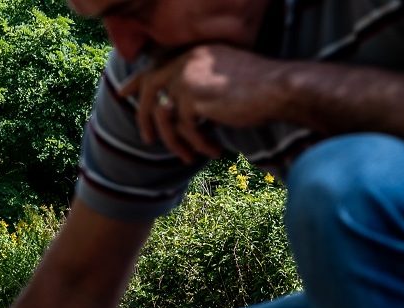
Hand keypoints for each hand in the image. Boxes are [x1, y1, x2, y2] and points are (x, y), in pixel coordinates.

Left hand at [120, 45, 289, 162]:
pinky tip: (212, 152)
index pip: (155, 66)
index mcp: (193, 53)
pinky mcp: (194, 97)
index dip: (136, 82)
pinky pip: (185, 128)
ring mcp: (188, 77)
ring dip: (175, 141)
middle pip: (151, 91)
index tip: (122, 94)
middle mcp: (186, 60)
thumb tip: (171, 109)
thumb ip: (196, 86)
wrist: (281, 89)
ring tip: (187, 156)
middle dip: (144, 118)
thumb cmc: (259, 89)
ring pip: (166, 116)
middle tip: (147, 140)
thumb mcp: (222, 81)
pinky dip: (198, 144)